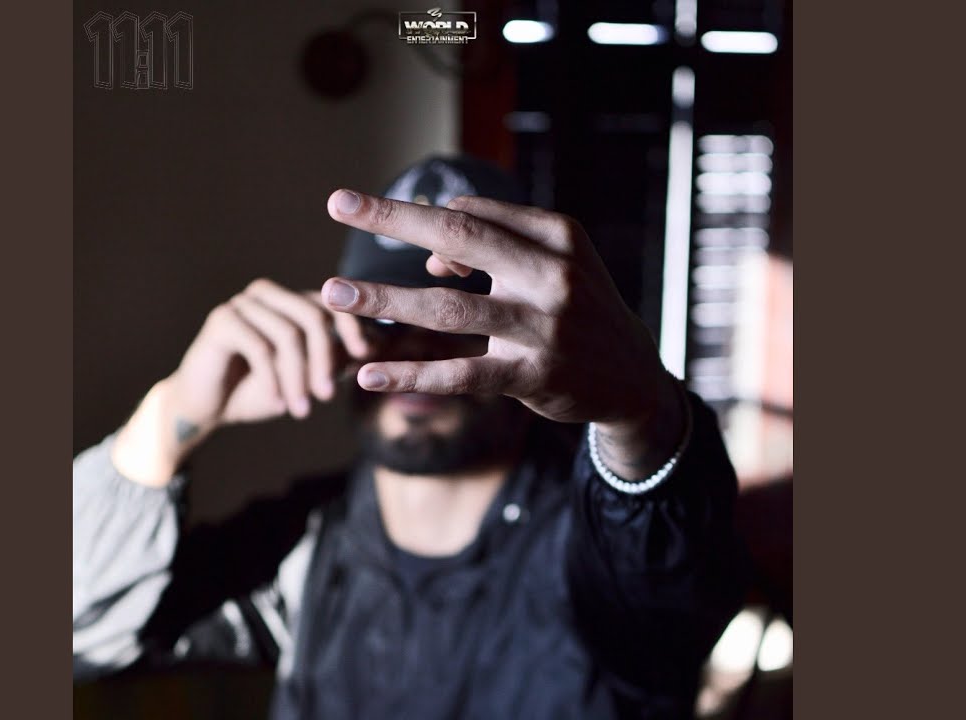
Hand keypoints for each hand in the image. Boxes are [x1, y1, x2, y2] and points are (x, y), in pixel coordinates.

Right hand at [112, 278, 369, 486]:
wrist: (205, 408)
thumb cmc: (258, 391)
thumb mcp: (305, 377)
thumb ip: (336, 361)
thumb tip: (378, 348)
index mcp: (290, 302)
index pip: (331, 303)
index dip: (351, 326)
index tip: (364, 355)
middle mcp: (268, 295)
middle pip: (311, 317)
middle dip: (323, 359)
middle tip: (327, 396)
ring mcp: (243, 304)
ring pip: (287, 335)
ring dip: (298, 377)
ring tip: (302, 410)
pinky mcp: (222, 320)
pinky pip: (260, 347)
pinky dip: (274, 379)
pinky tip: (279, 404)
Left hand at [321, 189, 685, 477]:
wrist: (633, 376)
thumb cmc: (578, 307)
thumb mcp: (555, 262)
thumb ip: (499, 244)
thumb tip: (434, 255)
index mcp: (557, 236)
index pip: (473, 213)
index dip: (421, 217)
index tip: (375, 217)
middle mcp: (552, 275)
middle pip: (458, 236)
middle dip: (391, 219)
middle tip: (337, 204)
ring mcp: (542, 328)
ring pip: (449, 310)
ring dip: (384, 300)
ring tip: (332, 294)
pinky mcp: (532, 377)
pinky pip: (460, 375)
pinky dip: (410, 375)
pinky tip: (369, 374)